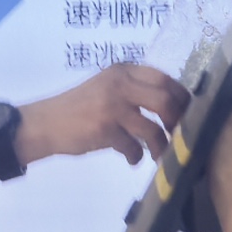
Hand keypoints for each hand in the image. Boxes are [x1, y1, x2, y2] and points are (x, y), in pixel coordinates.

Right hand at [19, 62, 181, 170]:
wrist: (43, 123)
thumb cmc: (78, 108)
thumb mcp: (106, 89)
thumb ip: (133, 91)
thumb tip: (170, 108)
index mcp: (122, 71)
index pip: (164, 79)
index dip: (181, 97)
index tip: (187, 113)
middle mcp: (119, 84)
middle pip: (164, 99)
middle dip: (177, 121)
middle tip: (178, 135)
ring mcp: (111, 105)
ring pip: (152, 128)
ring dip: (161, 145)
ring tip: (159, 155)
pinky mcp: (104, 128)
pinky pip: (133, 146)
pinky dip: (136, 156)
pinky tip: (132, 159)